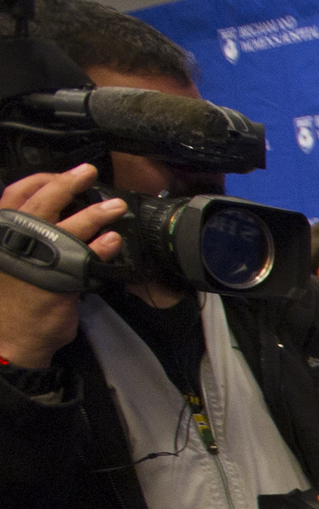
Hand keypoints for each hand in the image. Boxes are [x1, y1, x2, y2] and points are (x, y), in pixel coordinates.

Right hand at [0, 166, 125, 370]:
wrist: (9, 335)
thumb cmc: (12, 294)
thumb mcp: (9, 256)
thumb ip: (27, 236)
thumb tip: (60, 216)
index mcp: (2, 230)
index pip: (16, 192)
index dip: (41, 178)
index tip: (64, 173)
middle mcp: (16, 239)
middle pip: (44, 200)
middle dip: (69, 182)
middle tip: (89, 173)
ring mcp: (38, 258)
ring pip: (70, 226)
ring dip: (97, 212)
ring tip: (116, 206)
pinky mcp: (60, 280)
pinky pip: (87, 257)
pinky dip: (102, 246)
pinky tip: (113, 240)